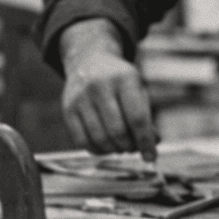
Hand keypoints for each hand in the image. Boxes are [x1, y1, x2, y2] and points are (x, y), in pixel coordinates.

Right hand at [59, 20, 156, 159]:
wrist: (89, 60)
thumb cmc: (121, 82)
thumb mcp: (137, 90)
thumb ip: (146, 117)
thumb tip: (152, 146)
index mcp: (124, 78)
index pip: (137, 117)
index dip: (145, 141)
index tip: (151, 157)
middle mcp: (100, 85)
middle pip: (117, 131)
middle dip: (129, 146)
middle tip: (134, 148)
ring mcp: (81, 97)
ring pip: (99, 138)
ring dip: (114, 150)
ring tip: (121, 147)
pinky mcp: (67, 108)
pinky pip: (82, 141)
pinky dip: (97, 150)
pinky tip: (105, 146)